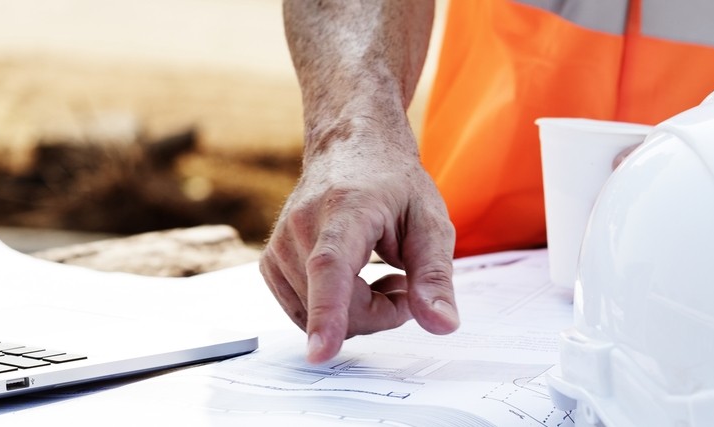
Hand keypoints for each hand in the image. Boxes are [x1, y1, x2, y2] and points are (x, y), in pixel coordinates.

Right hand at [261, 129, 460, 363]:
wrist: (350, 146)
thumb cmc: (393, 184)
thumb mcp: (431, 223)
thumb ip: (435, 277)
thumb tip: (442, 325)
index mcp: (344, 212)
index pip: (330, 268)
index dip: (328, 314)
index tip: (321, 352)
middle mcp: (301, 227)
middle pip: (342, 308)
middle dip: (382, 312)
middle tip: (406, 282)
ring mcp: (279, 247)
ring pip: (321, 318)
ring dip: (360, 311)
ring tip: (380, 271)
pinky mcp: (270, 264)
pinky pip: (305, 313)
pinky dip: (335, 308)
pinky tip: (354, 278)